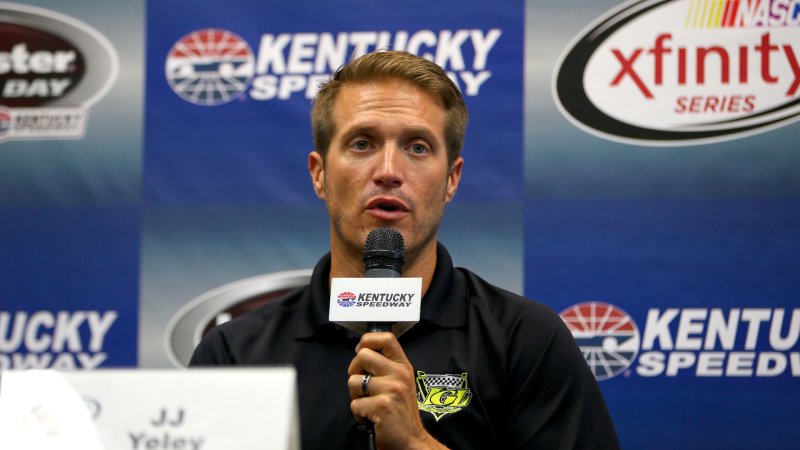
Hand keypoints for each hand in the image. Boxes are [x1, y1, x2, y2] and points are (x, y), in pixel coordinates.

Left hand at [347, 332, 446, 449]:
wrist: (411, 440)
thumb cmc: (401, 412)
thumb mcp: (401, 382)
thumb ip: (386, 365)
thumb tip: (361, 350)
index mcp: (403, 365)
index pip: (386, 338)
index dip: (367, 341)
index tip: (362, 352)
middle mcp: (400, 374)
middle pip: (362, 355)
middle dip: (355, 371)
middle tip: (363, 386)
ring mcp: (391, 389)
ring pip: (353, 381)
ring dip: (355, 395)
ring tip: (369, 403)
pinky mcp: (381, 406)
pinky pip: (354, 403)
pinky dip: (358, 413)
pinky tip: (371, 417)